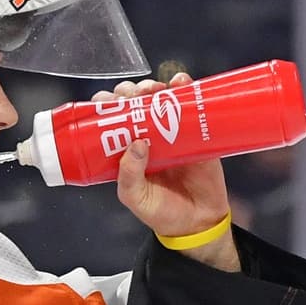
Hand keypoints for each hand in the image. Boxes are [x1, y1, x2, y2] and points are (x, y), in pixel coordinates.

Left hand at [92, 72, 240, 271]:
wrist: (199, 222)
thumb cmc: (162, 212)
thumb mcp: (136, 198)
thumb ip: (129, 176)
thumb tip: (136, 144)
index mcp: (125, 149)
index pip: (110, 119)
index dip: (106, 105)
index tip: (106, 103)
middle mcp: (146, 135)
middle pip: (133, 102)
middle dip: (129, 92)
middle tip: (132, 97)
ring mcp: (171, 130)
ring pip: (158, 97)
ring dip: (152, 86)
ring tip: (154, 91)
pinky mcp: (197, 130)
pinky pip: (191, 103)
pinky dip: (185, 86)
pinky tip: (180, 82)